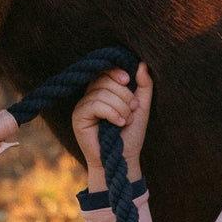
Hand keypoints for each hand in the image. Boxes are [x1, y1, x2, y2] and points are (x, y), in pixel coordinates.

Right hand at [71, 62, 151, 187]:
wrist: (123, 159)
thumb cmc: (131, 135)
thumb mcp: (142, 107)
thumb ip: (144, 85)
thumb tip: (142, 63)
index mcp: (103, 90)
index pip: (105, 71)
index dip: (116, 72)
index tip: (128, 80)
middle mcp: (90, 95)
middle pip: (105, 80)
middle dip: (124, 95)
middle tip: (133, 110)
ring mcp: (82, 106)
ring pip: (102, 93)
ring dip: (121, 107)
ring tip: (126, 121)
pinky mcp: (78, 117)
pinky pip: (95, 104)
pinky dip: (111, 113)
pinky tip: (119, 123)